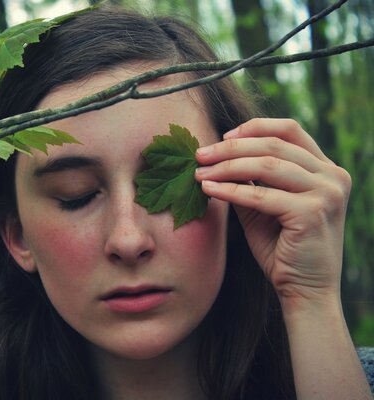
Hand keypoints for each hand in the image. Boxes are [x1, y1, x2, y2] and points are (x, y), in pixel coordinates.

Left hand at [194, 118, 351, 307]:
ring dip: (226, 166)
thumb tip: (217, 156)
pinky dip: (230, 190)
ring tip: (199, 172)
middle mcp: (332, 176)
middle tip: (199, 154)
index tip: (222, 137)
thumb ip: (252, 180)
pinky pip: (261, 195)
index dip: (254, 128)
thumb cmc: (282, 249)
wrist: (304, 291)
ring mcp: (326, 193)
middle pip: (274, 144)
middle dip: (230, 148)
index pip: (290, 130)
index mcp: (326, 169)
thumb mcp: (265, 206)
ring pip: (266, 165)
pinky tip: (209, 189)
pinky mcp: (312, 213)